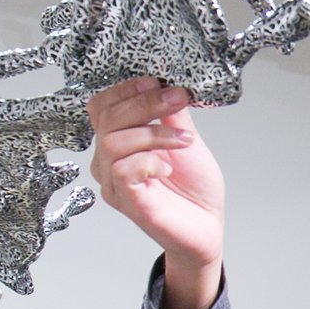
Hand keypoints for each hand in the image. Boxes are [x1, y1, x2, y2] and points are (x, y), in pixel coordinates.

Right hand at [87, 77, 224, 308]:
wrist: (208, 227)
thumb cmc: (193, 188)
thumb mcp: (184, 138)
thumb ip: (171, 113)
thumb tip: (166, 81)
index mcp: (118, 141)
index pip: (102, 106)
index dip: (126, 89)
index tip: (158, 82)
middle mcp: (109, 162)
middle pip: (106, 119)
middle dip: (145, 104)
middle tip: (178, 100)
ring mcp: (114, 183)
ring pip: (113, 142)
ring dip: (153, 133)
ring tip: (184, 140)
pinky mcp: (126, 202)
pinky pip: (123, 171)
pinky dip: (149, 160)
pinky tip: (168, 167)